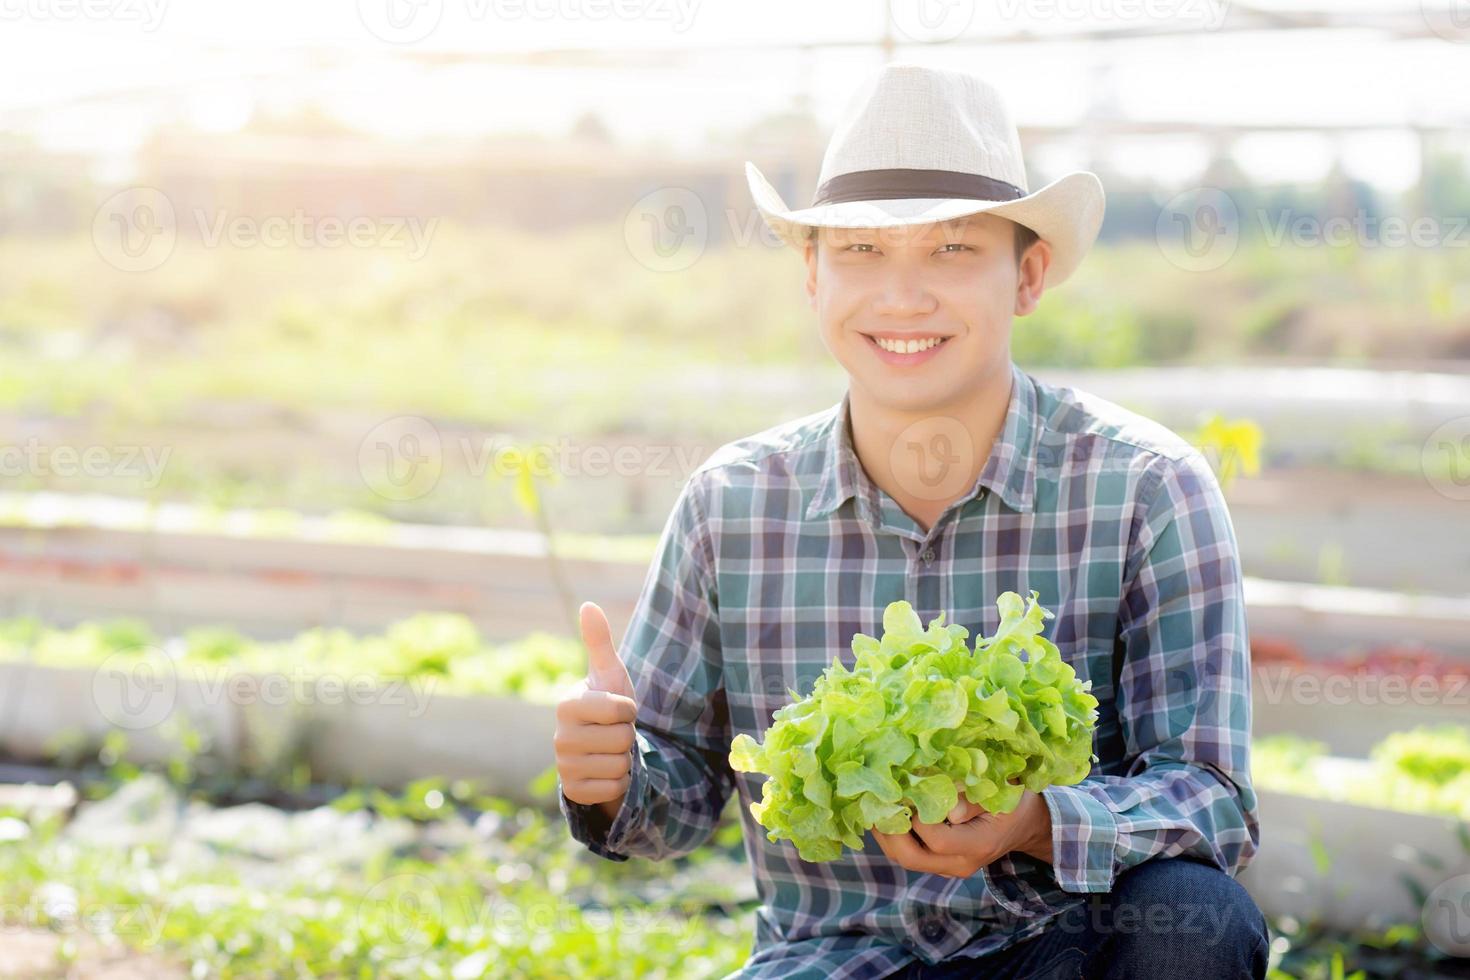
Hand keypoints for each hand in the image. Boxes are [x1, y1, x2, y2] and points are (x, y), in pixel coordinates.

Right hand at [554, 601, 636, 821]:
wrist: (601, 748)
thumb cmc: (607, 706)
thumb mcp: (610, 674)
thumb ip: (600, 641)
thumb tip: (588, 605)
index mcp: (567, 704)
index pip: (622, 710)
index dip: (629, 710)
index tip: (618, 710)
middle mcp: (559, 737)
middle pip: (622, 741)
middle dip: (627, 737)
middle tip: (613, 733)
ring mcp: (563, 766)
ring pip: (619, 766)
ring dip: (624, 761)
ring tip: (610, 751)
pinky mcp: (573, 792)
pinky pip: (612, 790)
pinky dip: (617, 783)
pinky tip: (605, 772)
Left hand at [871, 785, 1053, 878]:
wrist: (1024, 825)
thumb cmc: (1013, 802)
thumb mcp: (1002, 794)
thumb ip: (972, 800)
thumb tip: (947, 809)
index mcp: (978, 845)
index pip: (937, 839)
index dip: (918, 817)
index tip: (909, 791)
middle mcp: (960, 864)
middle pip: (911, 857)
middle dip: (889, 829)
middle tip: (877, 800)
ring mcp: (947, 867)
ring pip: (904, 858)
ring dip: (886, 833)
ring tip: (876, 804)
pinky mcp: (939, 863)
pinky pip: (908, 854)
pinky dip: (894, 835)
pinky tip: (888, 812)